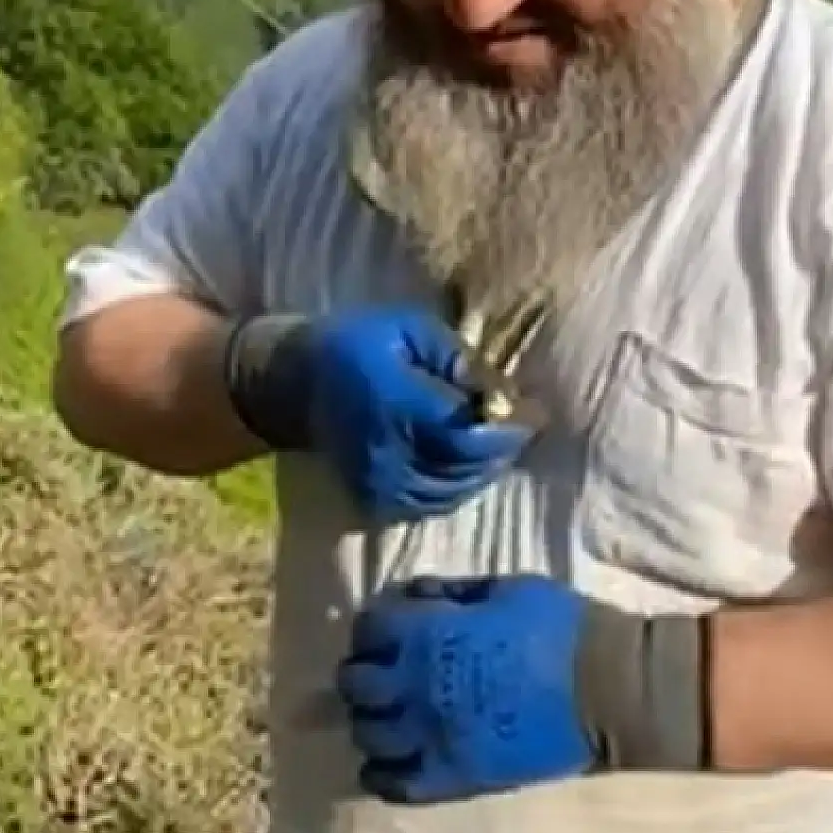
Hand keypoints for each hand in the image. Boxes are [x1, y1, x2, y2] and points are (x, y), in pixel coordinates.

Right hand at [225, 306, 531, 519]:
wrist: (294, 385)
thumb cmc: (359, 343)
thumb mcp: (410, 329)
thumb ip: (459, 360)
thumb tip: (506, 395)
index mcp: (396, 402)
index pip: (468, 428)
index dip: (510, 425)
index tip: (538, 412)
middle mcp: (387, 451)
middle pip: (467, 463)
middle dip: (504, 445)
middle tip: (526, 424)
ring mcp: (379, 484)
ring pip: (455, 488)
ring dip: (486, 467)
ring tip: (501, 440)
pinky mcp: (374, 502)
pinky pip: (434, 503)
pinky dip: (460, 484)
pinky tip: (469, 461)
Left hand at [336, 574, 594, 802]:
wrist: (606, 688)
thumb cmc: (558, 626)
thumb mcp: (503, 588)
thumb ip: (450, 591)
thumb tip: (410, 595)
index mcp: (427, 635)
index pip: (368, 628)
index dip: (375, 625)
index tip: (388, 627)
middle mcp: (416, 688)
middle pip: (355, 684)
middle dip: (363, 673)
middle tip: (384, 670)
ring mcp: (432, 738)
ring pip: (368, 736)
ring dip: (372, 721)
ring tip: (391, 715)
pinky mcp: (454, 778)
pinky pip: (395, 785)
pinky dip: (382, 774)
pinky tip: (392, 760)